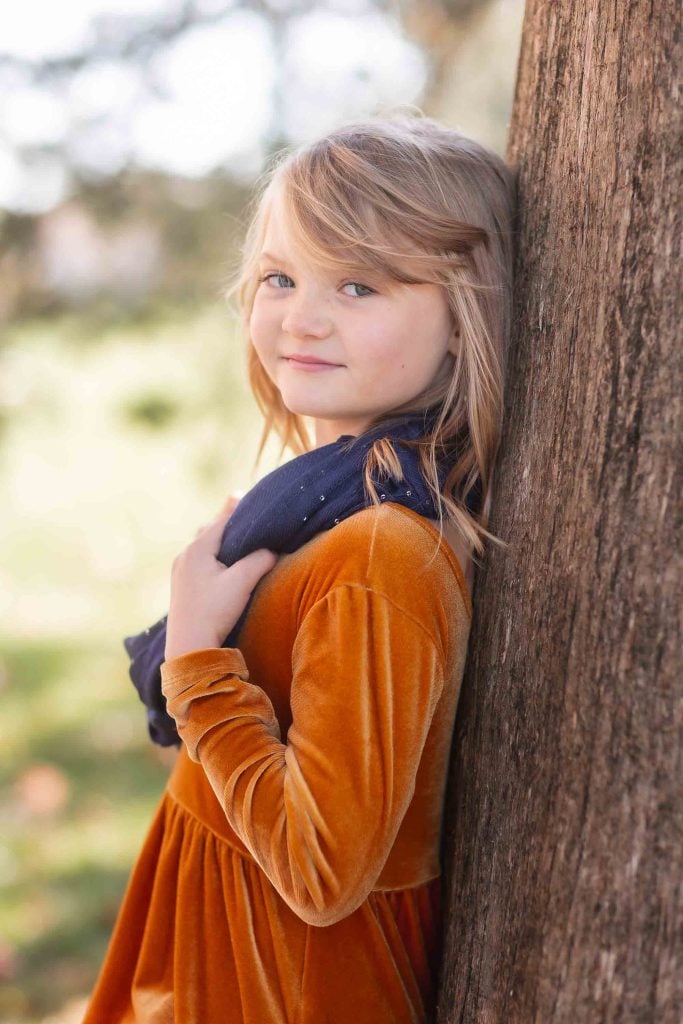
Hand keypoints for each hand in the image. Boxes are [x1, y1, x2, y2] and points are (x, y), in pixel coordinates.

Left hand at [165, 497, 276, 660]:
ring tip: (238, 539)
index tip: (246, 493)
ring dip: (220, 541)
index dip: (237, 507)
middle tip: (245, 515)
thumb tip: (273, 550)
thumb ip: (260, 559)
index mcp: (197, 549)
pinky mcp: (182, 587)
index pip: (222, 519)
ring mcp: (180, 572)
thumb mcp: (242, 582)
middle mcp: (185, 556)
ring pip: (204, 546)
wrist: (189, 647)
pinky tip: (223, 564)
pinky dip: (213, 556)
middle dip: (228, 523)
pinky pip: (200, 561)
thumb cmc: (214, 611)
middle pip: (210, 531)